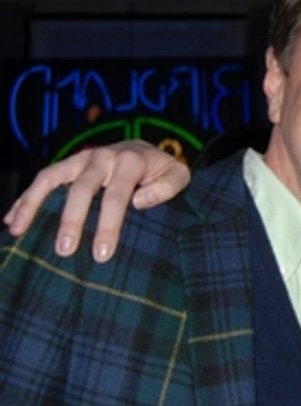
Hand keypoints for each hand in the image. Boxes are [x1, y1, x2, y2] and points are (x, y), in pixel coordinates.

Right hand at [4, 140, 191, 261]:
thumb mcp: (178, 175)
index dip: (109, 223)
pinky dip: (24, 199)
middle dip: (73, 220)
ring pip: (51, 178)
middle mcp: (102, 156)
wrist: (148, 152)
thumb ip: (168, 186)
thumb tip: (141, 200)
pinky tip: (12, 222)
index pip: (117, 194)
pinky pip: (42, 180)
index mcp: (131, 160)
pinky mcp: (67, 165)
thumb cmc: (162, 172)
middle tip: (65, 250)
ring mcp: (81, 159)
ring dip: (33, 204)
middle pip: (83, 188)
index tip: (103, 253)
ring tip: (19, 231)